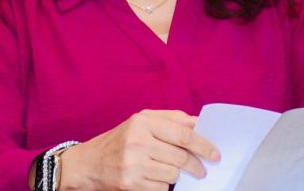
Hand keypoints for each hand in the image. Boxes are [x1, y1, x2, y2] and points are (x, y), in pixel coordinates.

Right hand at [58, 109, 220, 189]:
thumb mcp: (141, 121)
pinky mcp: (131, 184)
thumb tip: (198, 123)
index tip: (215, 153)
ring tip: (177, 173)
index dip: (203, 145)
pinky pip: (162, 188)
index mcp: (142, 122)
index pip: (183, 134)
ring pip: (173, 174)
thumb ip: (170, 118)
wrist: (88, 163)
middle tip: (204, 169)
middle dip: (197, 165)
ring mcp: (133, 164)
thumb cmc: (119, 140)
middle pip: (181, 156)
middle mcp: (137, 141)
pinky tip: (157, 179)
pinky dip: (164, 186)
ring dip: (180, 176)